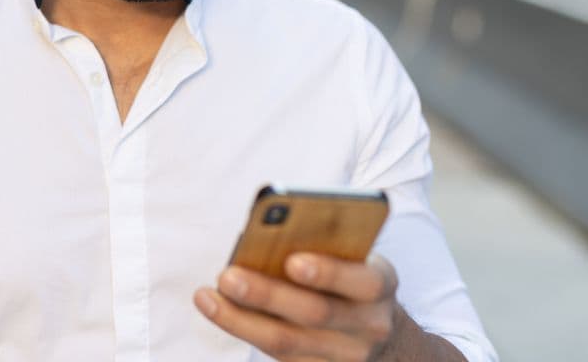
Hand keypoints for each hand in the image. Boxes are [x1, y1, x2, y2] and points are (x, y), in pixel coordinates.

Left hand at [193, 252, 399, 360]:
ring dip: (240, 320)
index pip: (360, 280)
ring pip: (288, 343)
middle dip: (266, 295)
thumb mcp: (352, 256)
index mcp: (380, 284)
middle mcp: (370, 325)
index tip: (292, 261)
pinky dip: (244, 332)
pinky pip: (281, 358)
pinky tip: (217, 311)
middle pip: (314, 314)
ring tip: (206, 297)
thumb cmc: (350, 277)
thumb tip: (264, 238)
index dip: (328, 272)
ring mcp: (347, 357)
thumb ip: (323, 246)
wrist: (379, 331)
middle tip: (227, 276)